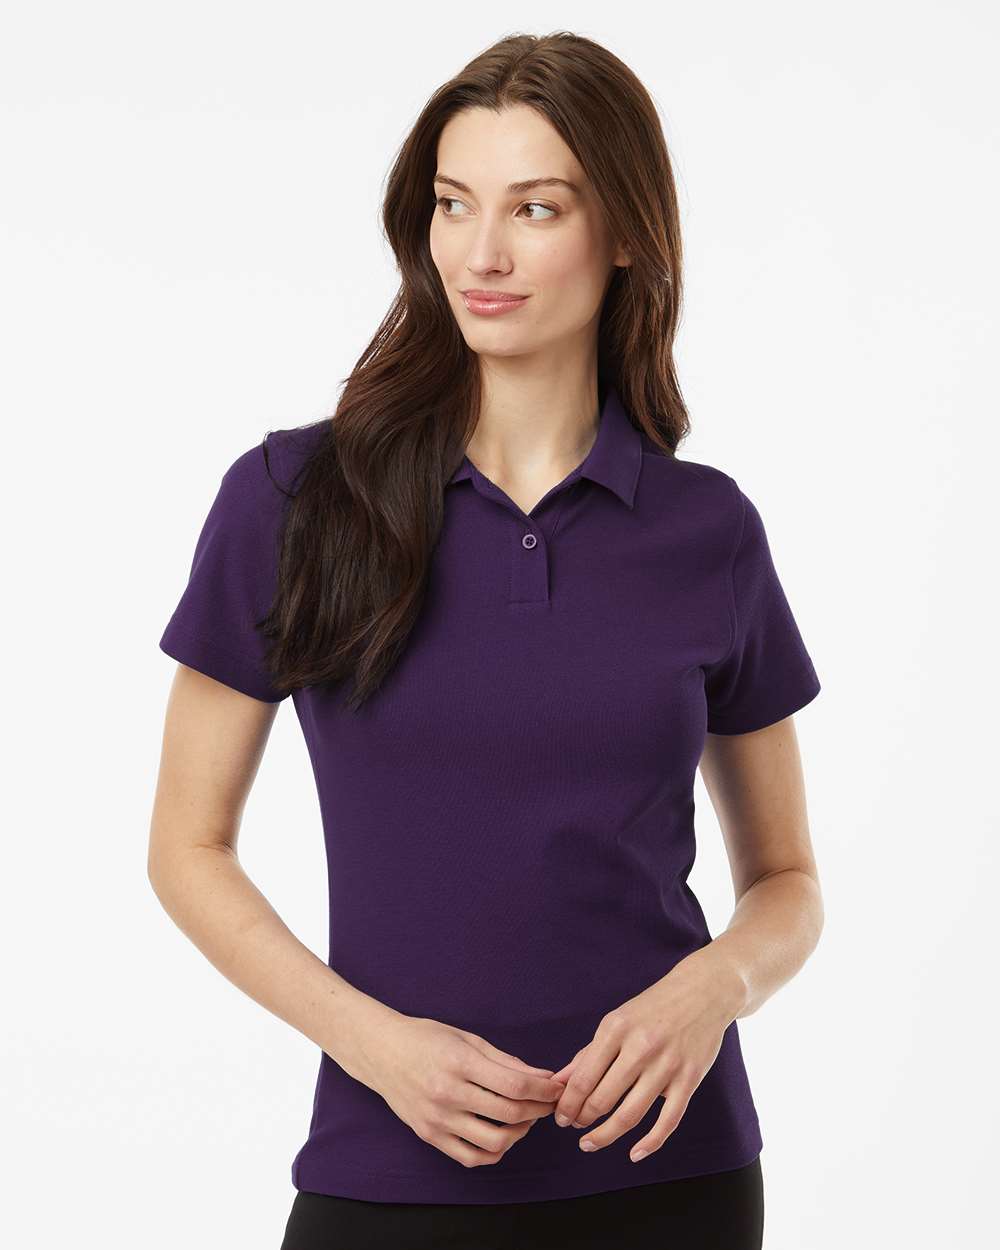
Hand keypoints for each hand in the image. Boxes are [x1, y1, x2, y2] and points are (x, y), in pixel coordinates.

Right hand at [356, 1012, 567, 1168]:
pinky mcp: (429, 1136)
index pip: (514, 1085)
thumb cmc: (426, 1038)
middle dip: (538, 1109)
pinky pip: (471, 1157)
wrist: (381, 1052)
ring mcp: (437, 1118)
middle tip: (547, 1103)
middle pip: (509, 1112)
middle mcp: (448, 1093)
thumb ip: (505, 1060)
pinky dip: (494, 1152)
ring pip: (494, 1142)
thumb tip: (542, 1077)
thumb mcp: (466, 1038)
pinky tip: (502, 1136)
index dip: (543, 1090)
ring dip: (519, 1133)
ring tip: (524, 1119)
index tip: (556, 1088)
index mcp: (459, 1062)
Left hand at [548, 950, 744, 1162]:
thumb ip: (587, 1054)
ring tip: (591, 1142)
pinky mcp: (690, 1078)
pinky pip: (668, 1120)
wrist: (702, 992)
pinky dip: (650, 1143)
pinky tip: (634, 1153)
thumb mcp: (615, 1022)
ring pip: (631, 1114)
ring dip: (606, 1135)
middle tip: (575, 1128)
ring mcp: (667, 1065)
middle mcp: (640, 1047)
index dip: (567, 1104)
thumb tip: (558, 1083)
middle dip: (583, 1120)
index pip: (583, 1078)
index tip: (560, 1117)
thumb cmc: (652, 1009)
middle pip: (603, 1099)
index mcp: (616, 1029)